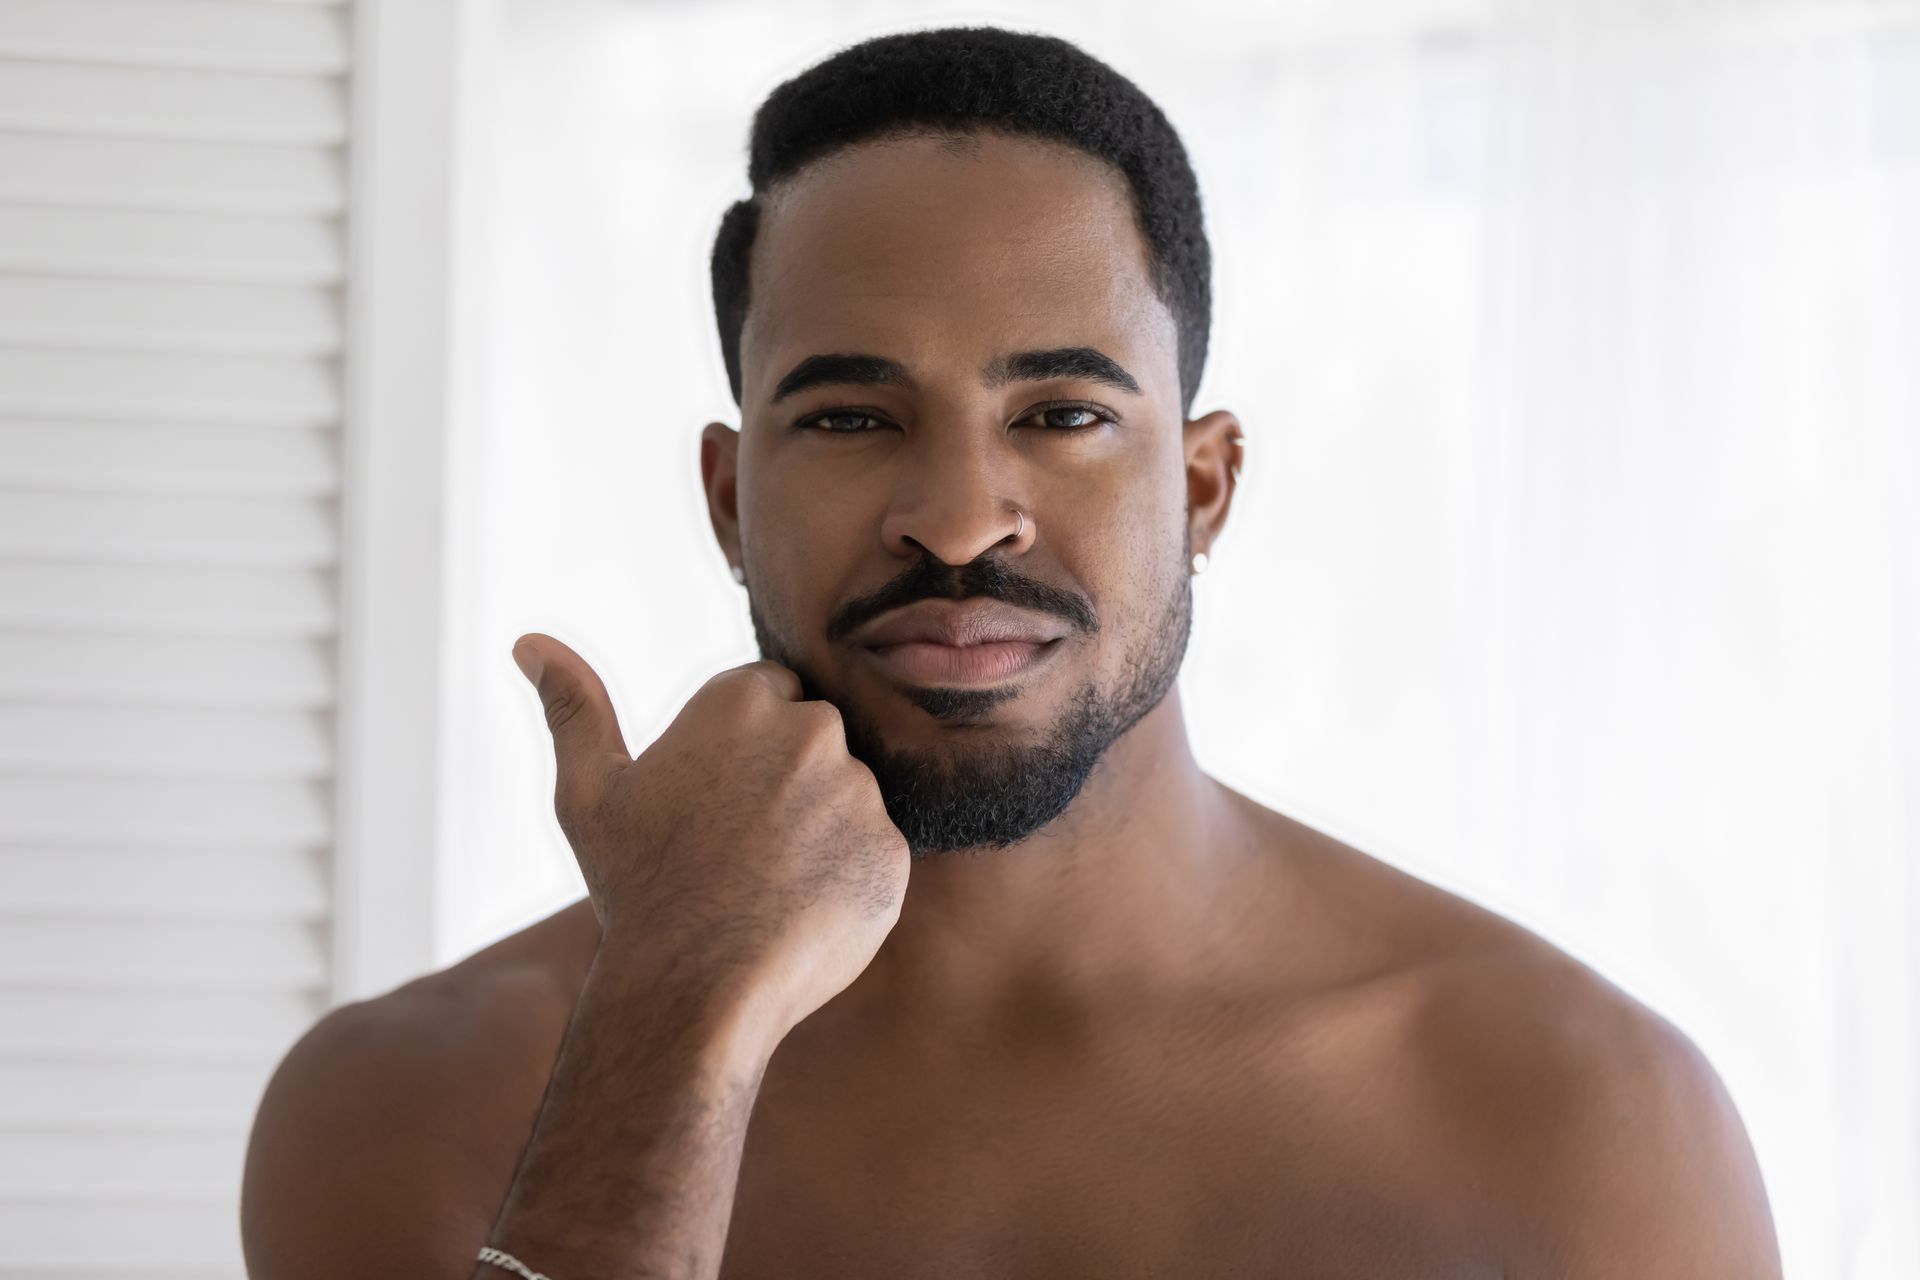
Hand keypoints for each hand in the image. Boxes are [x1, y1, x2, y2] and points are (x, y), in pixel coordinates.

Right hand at [511, 633, 910, 1036]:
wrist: (691, 989)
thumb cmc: (636, 887)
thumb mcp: (590, 792)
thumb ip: (573, 706)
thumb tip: (528, 641)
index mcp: (742, 701)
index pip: (770, 694)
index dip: (742, 750)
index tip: (716, 799)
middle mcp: (812, 731)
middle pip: (814, 741)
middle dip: (785, 782)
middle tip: (738, 847)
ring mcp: (858, 792)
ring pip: (847, 799)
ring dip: (818, 831)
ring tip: (765, 885)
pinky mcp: (891, 853)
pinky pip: (873, 856)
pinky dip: (846, 881)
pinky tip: (800, 912)